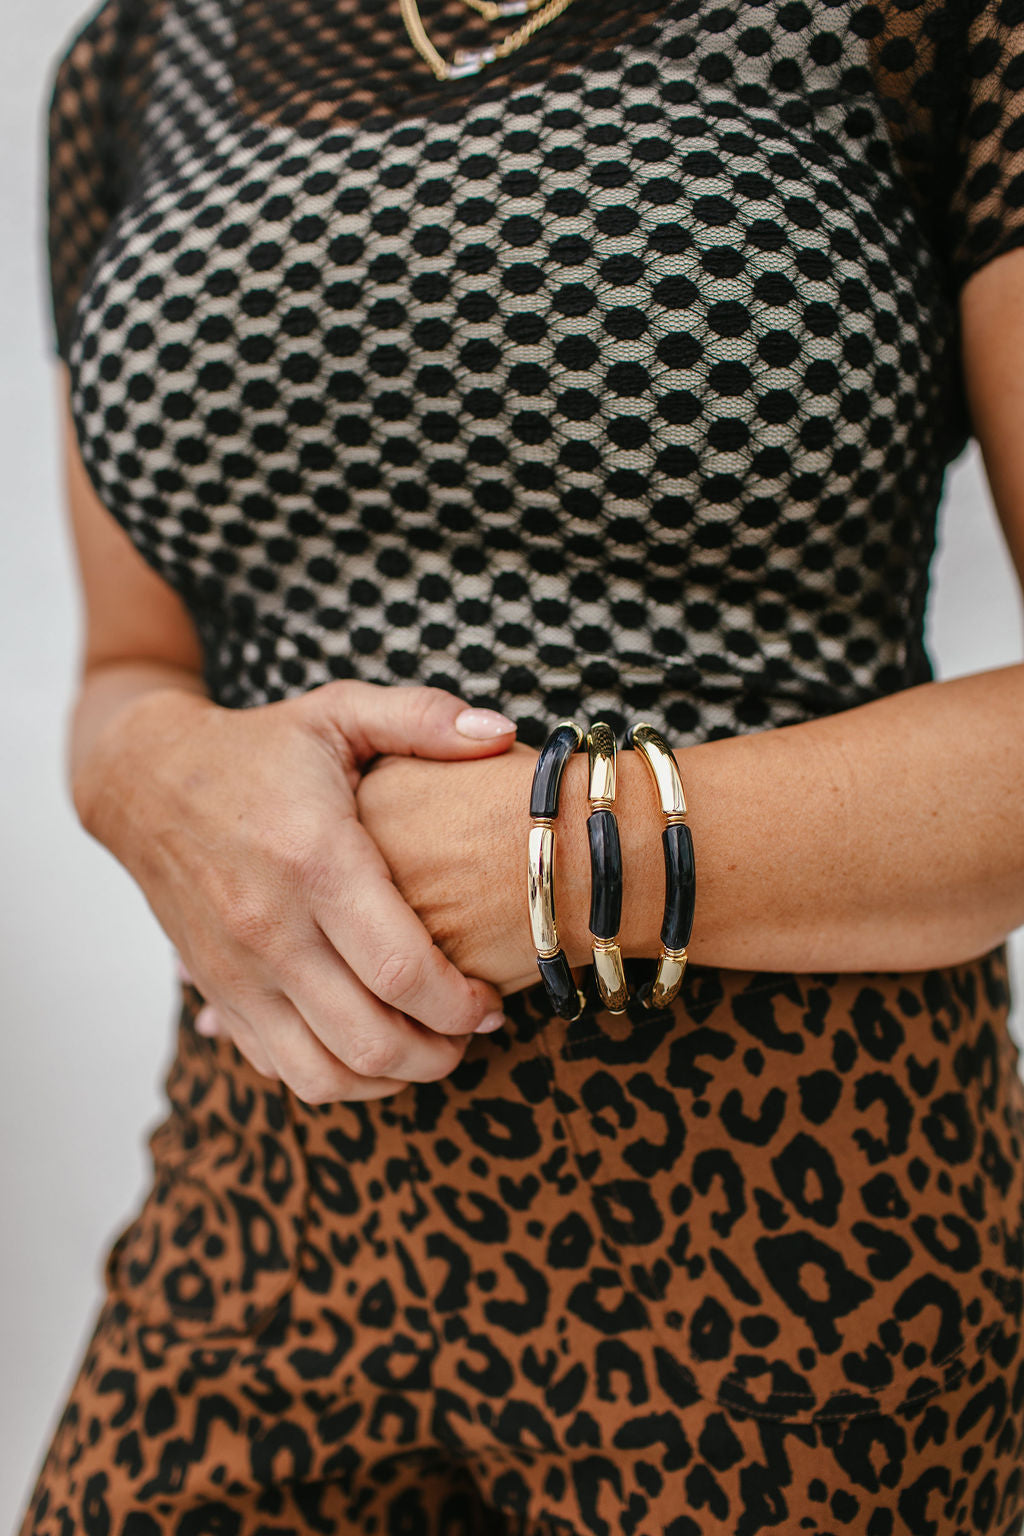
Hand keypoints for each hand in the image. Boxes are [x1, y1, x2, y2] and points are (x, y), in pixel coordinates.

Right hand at [81, 680, 516, 1100]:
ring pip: (325, 1075)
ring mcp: (237, 972)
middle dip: (442, 1053)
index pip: (401, 971)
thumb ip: (423, 718)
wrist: (144, 782)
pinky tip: (373, 1044)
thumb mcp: (338, 713)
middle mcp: (271, 928)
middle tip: (473, 1029)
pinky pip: (282, 1069)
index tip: (494, 999)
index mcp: (315, 860)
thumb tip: (503, 732)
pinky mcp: (217, 994)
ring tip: (431, 1046)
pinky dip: (338, 1077)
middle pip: (371, 1040)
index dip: (462, 1004)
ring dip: (393, 1078)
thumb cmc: (256, 748)